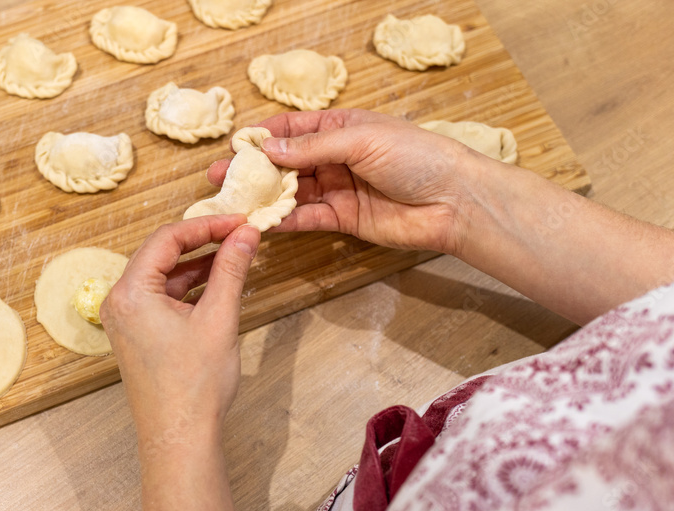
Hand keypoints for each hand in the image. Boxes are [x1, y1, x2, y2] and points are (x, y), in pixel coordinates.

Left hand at [100, 215, 259, 442]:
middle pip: (161, 253)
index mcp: (130, 292)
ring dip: (198, 265)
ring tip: (235, 256)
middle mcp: (120, 302)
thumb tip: (246, 234)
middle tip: (239, 233)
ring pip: (163, 276)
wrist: (180, 437)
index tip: (238, 221)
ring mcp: (126, 320)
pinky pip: (162, 298)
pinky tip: (218, 284)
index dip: (206, 225)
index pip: (167, 238)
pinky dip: (189, 288)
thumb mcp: (219, 318)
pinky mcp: (137, 335)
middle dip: (202, 241)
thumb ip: (231, 269)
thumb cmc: (194, 386)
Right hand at [207, 109, 493, 255]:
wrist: (453, 201)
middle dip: (254, 170)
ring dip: (263, 196)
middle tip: (220, 178)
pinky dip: (284, 220)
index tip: (234, 146)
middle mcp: (335, 157)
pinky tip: (261, 221)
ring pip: (291, 192)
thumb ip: (313, 147)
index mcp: (341, 127)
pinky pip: (306, 218)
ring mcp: (337, 189)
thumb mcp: (361, 140)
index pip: (293, 128)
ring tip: (232, 202)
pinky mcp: (342, 219)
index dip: (263, 136)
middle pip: (285, 163)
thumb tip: (269, 147)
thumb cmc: (416, 157)